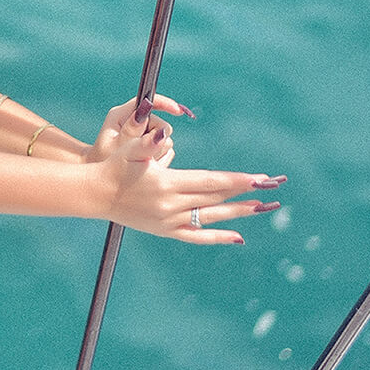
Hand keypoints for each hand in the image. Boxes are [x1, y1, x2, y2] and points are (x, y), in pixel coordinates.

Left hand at [83, 92, 193, 165]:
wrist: (102, 176)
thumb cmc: (102, 160)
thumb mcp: (113, 147)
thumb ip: (130, 132)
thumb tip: (146, 114)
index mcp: (121, 115)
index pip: (146, 101)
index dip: (164, 103)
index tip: (178, 111)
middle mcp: (135, 120)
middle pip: (161, 123)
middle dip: (155, 140)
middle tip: (139, 153)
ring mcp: (145, 131)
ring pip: (166, 139)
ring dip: (156, 152)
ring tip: (139, 160)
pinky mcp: (152, 143)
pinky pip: (167, 150)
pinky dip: (159, 158)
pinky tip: (145, 163)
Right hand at [93, 110, 284, 244]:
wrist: (95, 194)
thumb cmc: (113, 166)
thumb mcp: (129, 149)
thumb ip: (148, 142)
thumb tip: (164, 133)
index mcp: (166, 184)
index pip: (210, 182)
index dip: (237, 180)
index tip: (261, 178)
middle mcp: (171, 206)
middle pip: (216, 198)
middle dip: (246, 193)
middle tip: (274, 188)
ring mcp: (169, 222)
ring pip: (211, 217)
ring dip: (239, 212)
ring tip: (264, 207)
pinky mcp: (165, 231)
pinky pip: (196, 236)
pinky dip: (217, 236)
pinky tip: (238, 237)